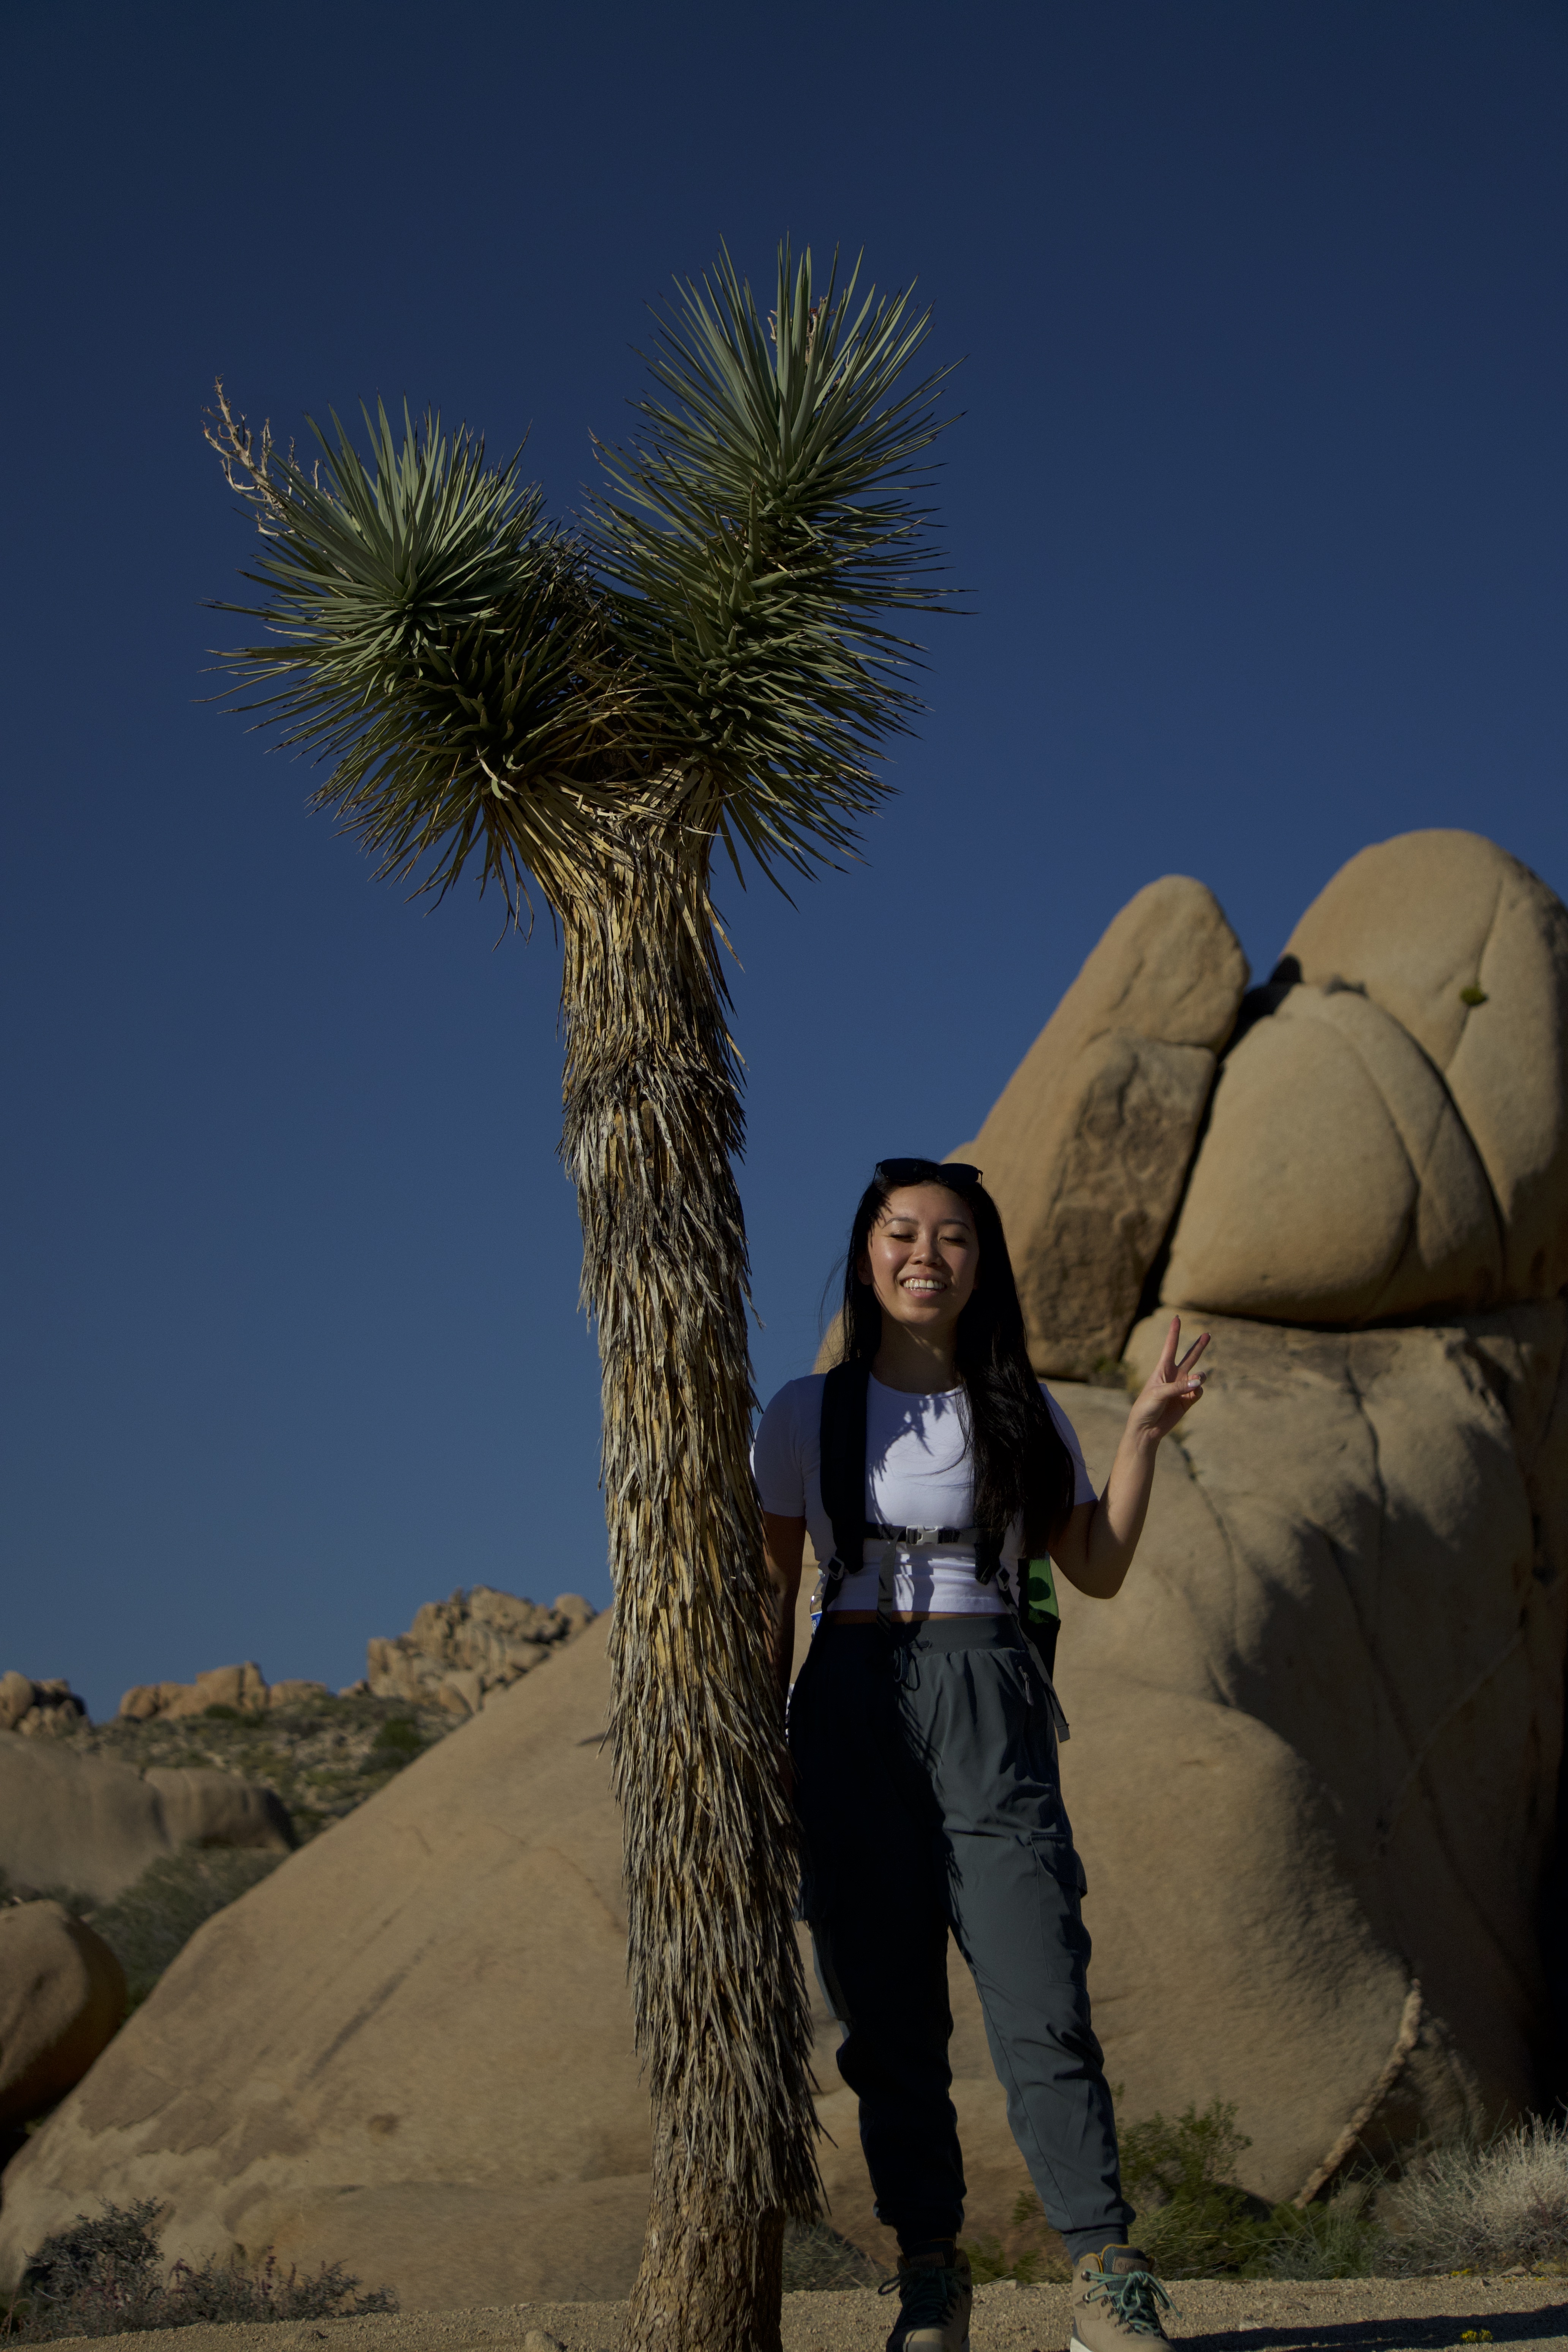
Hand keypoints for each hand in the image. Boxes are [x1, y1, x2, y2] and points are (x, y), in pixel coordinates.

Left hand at [1127, 1315, 1209, 1444]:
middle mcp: (1174, 1376)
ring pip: (1198, 1375)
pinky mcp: (1188, 1401)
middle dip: (1199, 1346)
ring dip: (1200, 1376)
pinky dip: (1198, 1390)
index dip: (1174, 1332)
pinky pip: (1198, 1391)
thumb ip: (1178, 1387)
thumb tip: (1199, 1382)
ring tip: (1196, 1380)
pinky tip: (1193, 1392)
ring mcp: (1182, 1388)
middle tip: (1207, 1334)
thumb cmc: (1146, 1407)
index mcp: (1162, 1369)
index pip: (1170, 1347)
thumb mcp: (1158, 1393)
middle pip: (1190, 1357)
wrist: (1147, 1429)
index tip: (1177, 1317)